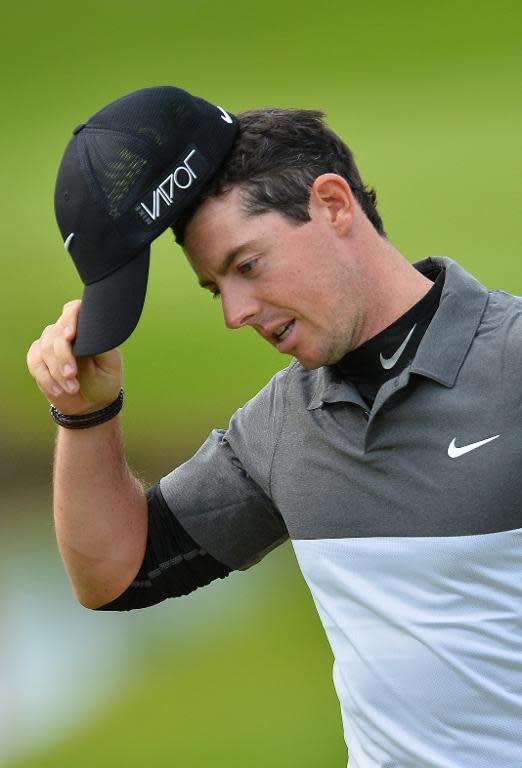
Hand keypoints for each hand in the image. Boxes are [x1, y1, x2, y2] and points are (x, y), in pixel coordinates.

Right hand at [27, 300, 122, 414]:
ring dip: (56, 371)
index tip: (71, 335)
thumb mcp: (110, 363)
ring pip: (44, 348)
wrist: (92, 401)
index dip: (69, 318)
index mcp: (86, 327)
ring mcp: (50, 344)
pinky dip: (46, 378)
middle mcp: (66, 332)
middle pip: (56, 333)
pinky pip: (35, 362)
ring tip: (72, 388)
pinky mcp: (39, 359)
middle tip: (72, 375)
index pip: (74, 309)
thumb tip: (90, 334)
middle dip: (62, 357)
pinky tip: (58, 390)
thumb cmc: (105, 378)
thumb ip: (101, 344)